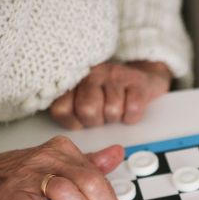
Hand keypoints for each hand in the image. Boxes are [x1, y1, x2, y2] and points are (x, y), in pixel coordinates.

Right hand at [0, 136, 134, 199]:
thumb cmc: (16, 178)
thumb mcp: (57, 166)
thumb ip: (89, 163)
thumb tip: (117, 153)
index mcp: (61, 151)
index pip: (97, 174)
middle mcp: (45, 159)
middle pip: (87, 181)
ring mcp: (26, 177)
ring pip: (64, 190)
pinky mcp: (8, 195)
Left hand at [50, 61, 171, 128]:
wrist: (136, 77)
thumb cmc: (105, 93)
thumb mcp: (79, 98)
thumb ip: (65, 107)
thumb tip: (62, 125)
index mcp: (73, 81)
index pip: (62, 109)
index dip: (72, 121)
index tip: (80, 120)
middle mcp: (91, 75)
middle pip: (88, 110)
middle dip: (96, 120)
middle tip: (101, 114)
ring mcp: (114, 76)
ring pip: (112, 110)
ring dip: (115, 116)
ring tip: (115, 108)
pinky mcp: (136, 81)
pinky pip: (133, 109)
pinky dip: (131, 115)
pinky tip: (128, 106)